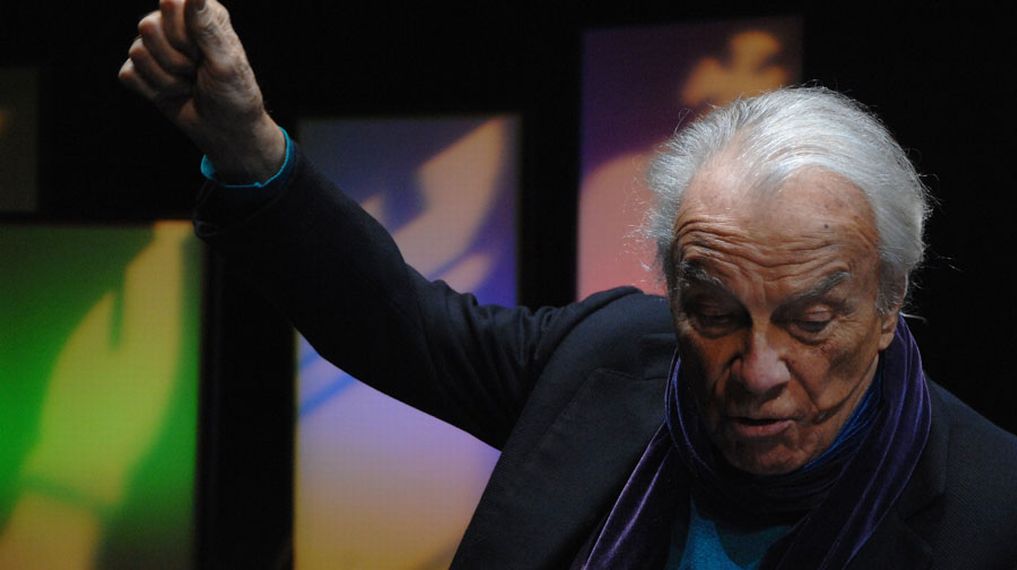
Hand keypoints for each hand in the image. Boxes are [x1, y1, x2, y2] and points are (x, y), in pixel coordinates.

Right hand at [119, 0, 283, 182]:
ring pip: (137, 52)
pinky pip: (128, 74)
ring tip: (189, 84)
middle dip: (175, 59)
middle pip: (147, 27)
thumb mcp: (225, 61)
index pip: (170, 3)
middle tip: (197, 71)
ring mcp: (155, 46)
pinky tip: (173, 93)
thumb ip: (206, 26)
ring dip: (167, 79)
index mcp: (200, 11)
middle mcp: (174, 23)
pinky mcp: (141, 70)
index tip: (202, 53)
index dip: (183, 34)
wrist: (225, 130)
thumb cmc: (234, 93)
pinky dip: (152, 91)